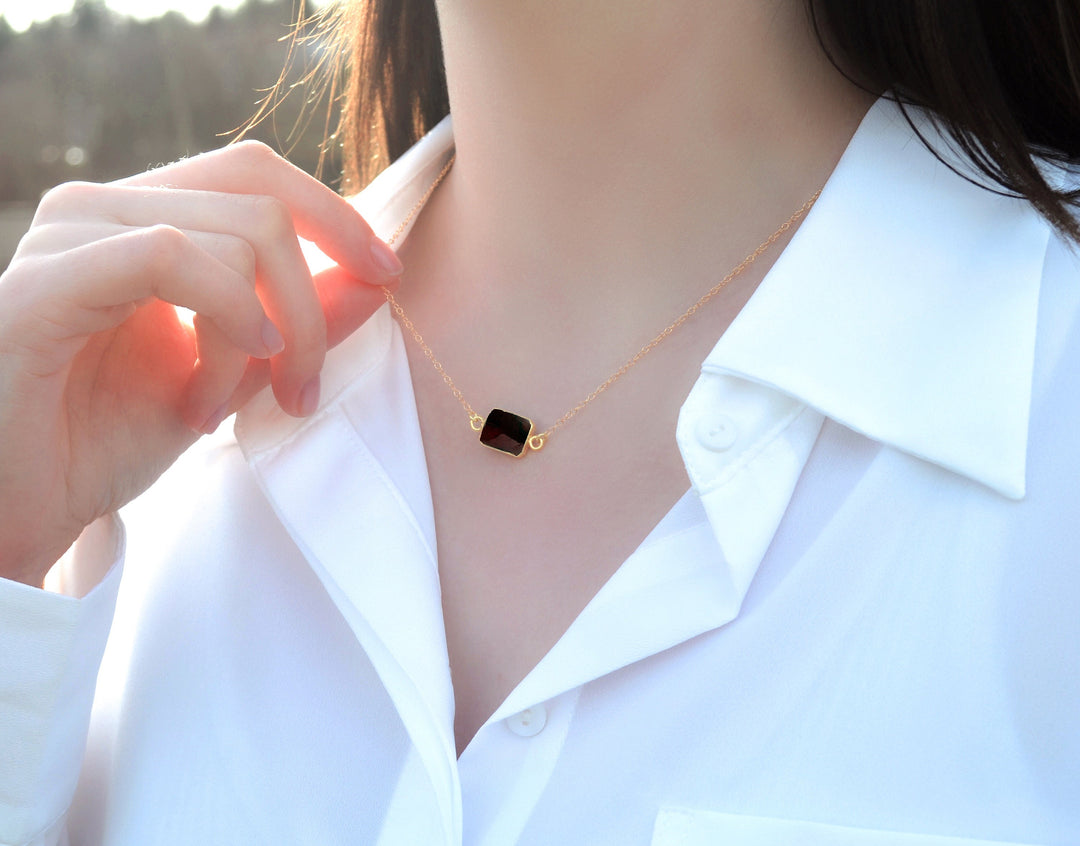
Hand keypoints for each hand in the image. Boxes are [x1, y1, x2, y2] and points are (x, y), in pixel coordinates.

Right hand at [0, 141, 402, 587]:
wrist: (14, 510)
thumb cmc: (101, 443)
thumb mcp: (230, 377)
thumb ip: (297, 324)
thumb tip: (374, 280)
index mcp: (143, 220)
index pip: (257, 176)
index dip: (334, 216)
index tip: (388, 275)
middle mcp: (104, 209)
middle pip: (260, 200)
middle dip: (313, 295)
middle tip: (305, 385)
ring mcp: (71, 234)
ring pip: (235, 235)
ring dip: (262, 338)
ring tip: (220, 410)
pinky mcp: (48, 280)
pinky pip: (174, 257)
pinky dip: (228, 313)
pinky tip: (229, 373)